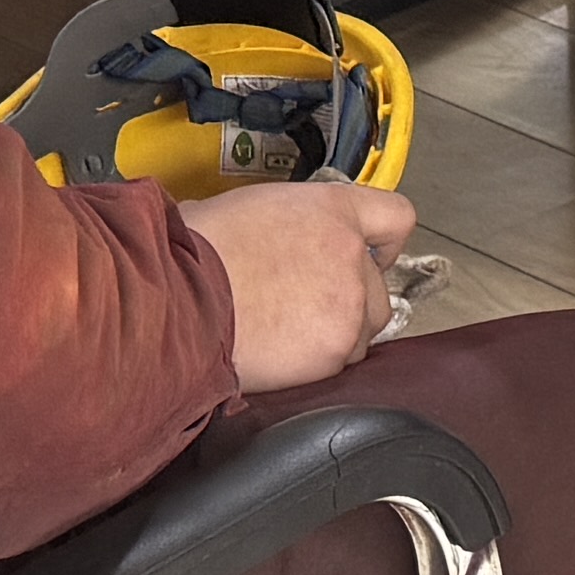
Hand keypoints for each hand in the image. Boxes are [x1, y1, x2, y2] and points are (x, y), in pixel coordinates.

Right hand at [181, 180, 422, 391]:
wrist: (178, 299)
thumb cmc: (196, 251)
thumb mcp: (243, 209)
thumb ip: (282, 222)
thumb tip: (269, 234)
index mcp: (332, 209)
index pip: (396, 217)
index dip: (382, 242)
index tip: (371, 255)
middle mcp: (351, 255)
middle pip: (378, 286)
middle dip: (350, 300)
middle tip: (304, 307)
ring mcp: (348, 307)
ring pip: (364, 330)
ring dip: (336, 334)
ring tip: (287, 335)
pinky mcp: (334, 352)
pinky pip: (341, 365)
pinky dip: (318, 366)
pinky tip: (281, 356)